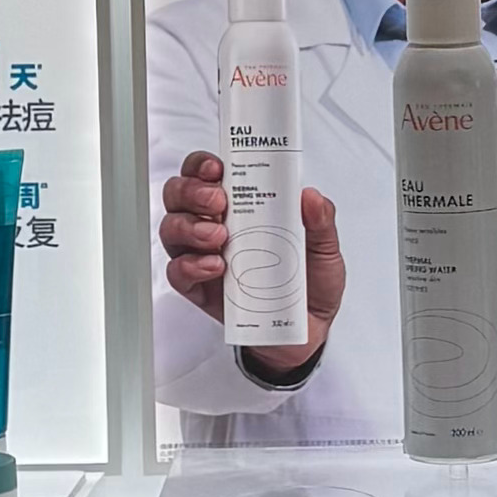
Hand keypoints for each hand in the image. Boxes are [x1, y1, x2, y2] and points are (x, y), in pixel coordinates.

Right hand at [158, 150, 342, 377]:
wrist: (307, 332)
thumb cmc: (310, 284)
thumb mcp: (325, 250)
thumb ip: (321, 222)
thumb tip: (311, 196)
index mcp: (243, 206)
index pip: (207, 173)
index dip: (202, 165)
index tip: (218, 169)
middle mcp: (215, 225)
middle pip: (179, 194)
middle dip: (191, 191)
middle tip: (218, 203)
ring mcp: (203, 256)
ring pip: (171, 228)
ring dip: (189, 226)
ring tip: (219, 238)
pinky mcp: (198, 289)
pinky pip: (177, 272)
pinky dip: (190, 266)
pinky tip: (215, 267)